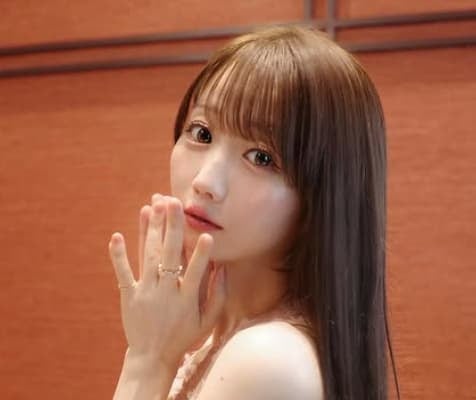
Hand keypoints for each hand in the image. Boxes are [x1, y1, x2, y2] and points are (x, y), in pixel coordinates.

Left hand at [108, 194, 226, 368]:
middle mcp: (165, 292)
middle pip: (169, 255)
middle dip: (171, 227)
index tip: (207, 235)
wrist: (152, 357)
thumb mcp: (207, 322)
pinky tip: (116, 235)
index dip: (201, 255)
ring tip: (152, 205)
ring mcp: (145, 292)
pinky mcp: (128, 295)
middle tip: (172, 202)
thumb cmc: (184, 336)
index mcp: (187, 299)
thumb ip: (218, 295)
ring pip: (147, 256)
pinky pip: (122, 273)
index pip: (196, 272)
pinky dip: (118, 255)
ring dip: (149, 230)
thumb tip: (223, 268)